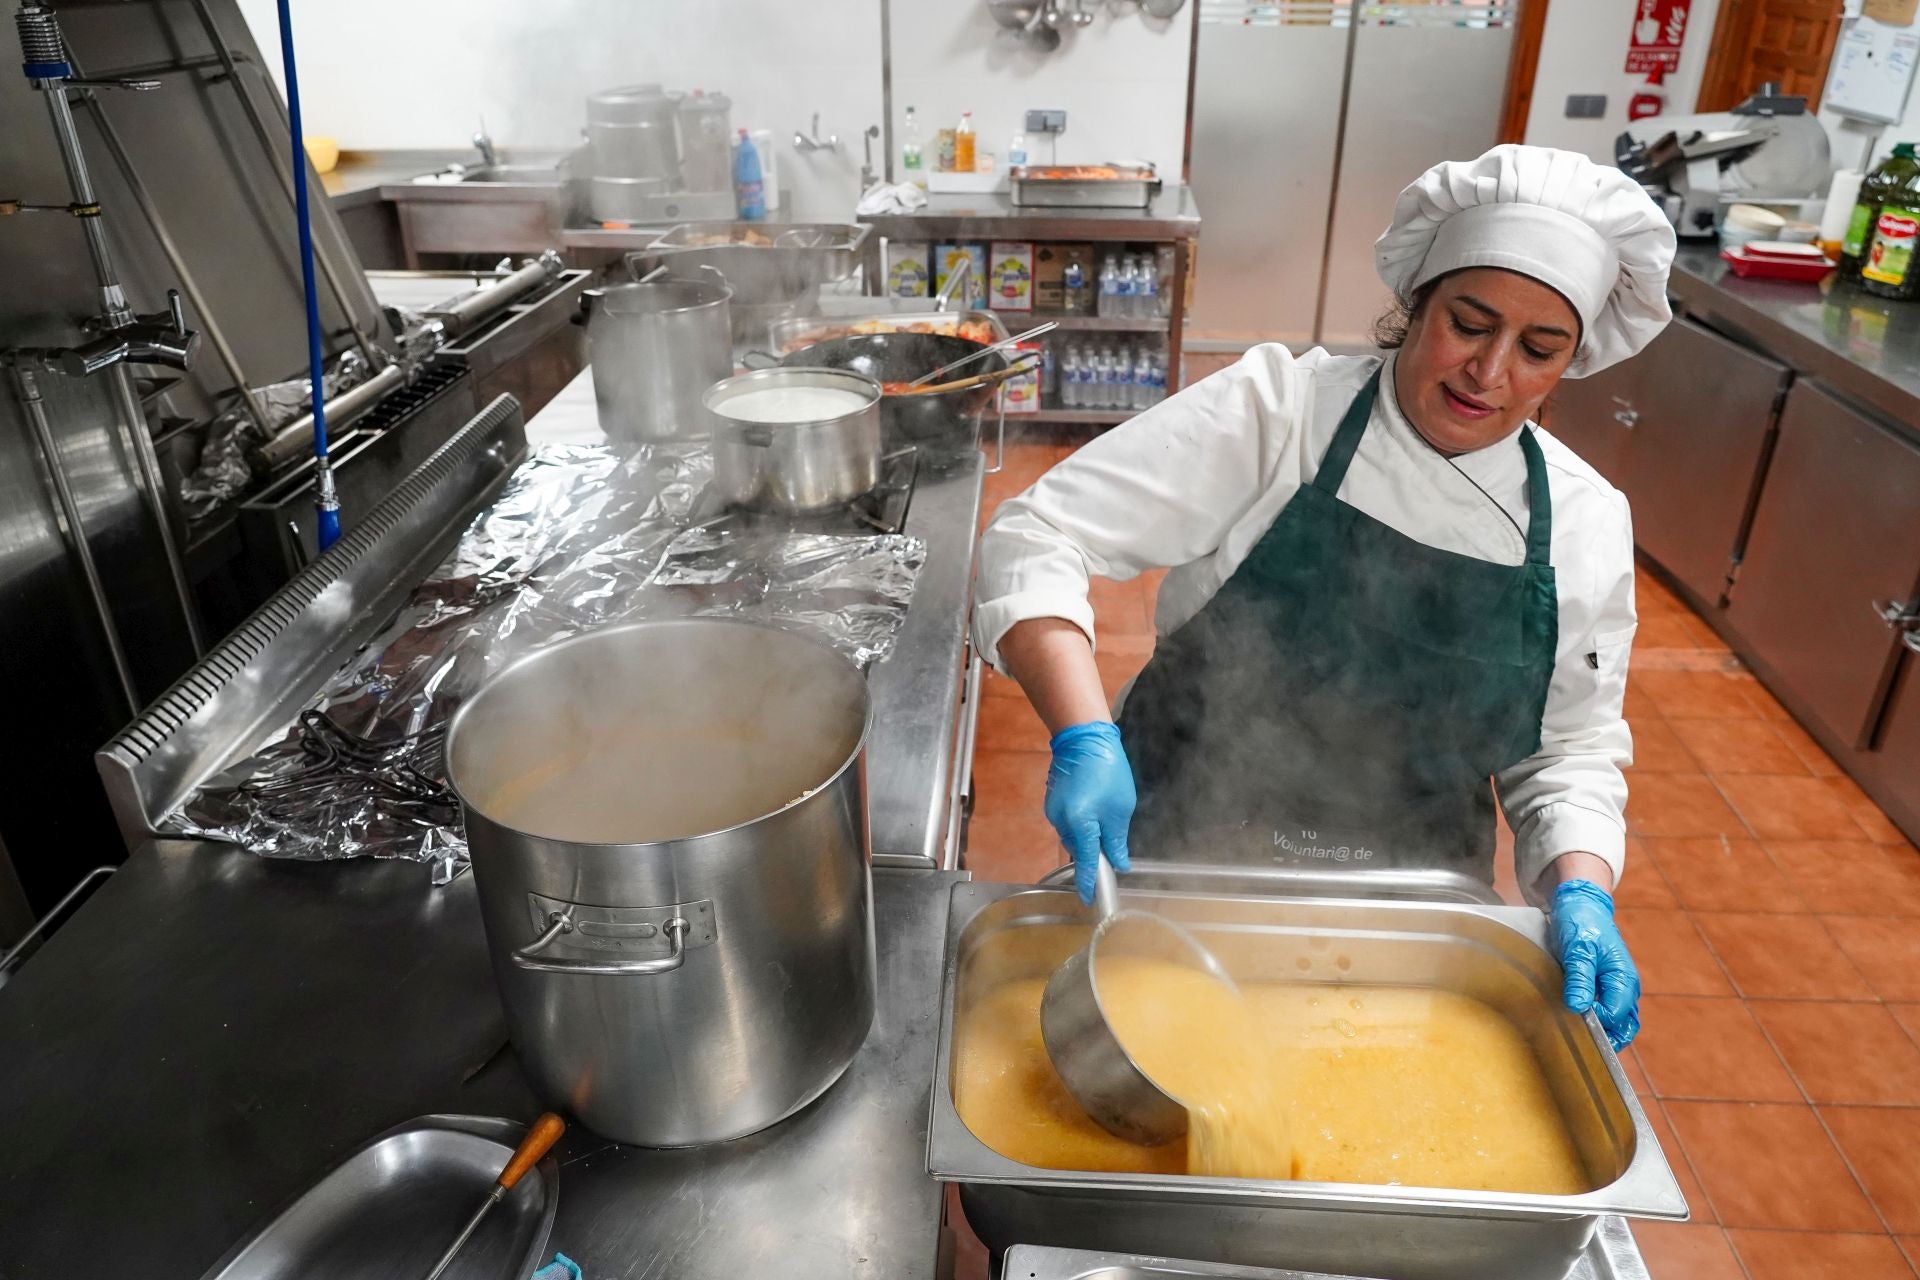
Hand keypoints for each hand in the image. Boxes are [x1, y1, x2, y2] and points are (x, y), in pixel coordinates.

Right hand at [1044, 721, 1135, 903]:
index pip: (1084, 862)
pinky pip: (1068, 821)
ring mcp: (1053, 810)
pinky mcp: (1053, 801)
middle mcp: (1061, 820)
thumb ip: (1116, 840)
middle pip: (1078, 848)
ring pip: (1073, 835)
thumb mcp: (1120, 808)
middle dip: (1094, 851)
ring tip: (1106, 815)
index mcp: (1080, 824)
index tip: (1089, 899)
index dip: (1088, 882)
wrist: (1083, 737)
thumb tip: (1118, 862)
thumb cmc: (1106, 768)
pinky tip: (1094, 806)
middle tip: (1113, 846)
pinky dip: (1081, 821)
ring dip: (1088, 834)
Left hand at [1551, 880, 1640, 1050]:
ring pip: (1619, 1022)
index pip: (1616, 1015)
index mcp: (1623, 979)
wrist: (1582, 904)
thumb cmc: (1581, 923)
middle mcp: (1626, 987)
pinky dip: (1598, 1020)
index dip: (1595, 1021)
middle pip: (1625, 1026)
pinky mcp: (1607, 986)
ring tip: (1577, 1031)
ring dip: (1603, 1030)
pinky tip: (1577, 1019)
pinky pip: (1609, 1011)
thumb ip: (1579, 978)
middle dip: (1606, 1037)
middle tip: (1579, 1038)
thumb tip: (1578, 1008)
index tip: (1572, 1015)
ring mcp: (1618, 988)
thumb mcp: (1577, 949)